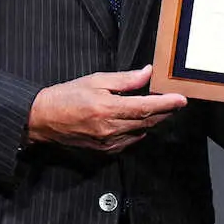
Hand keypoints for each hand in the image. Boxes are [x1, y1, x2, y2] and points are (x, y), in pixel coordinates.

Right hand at [26, 66, 184, 153]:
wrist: (42, 119)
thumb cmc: (66, 96)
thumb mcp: (95, 80)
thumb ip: (125, 79)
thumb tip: (147, 73)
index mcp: (108, 109)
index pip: (146, 107)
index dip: (166, 103)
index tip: (182, 99)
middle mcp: (110, 129)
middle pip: (148, 121)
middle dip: (165, 111)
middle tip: (176, 101)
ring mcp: (108, 142)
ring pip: (141, 132)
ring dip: (153, 121)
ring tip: (160, 108)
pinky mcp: (105, 150)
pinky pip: (130, 141)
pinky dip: (138, 130)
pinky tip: (140, 122)